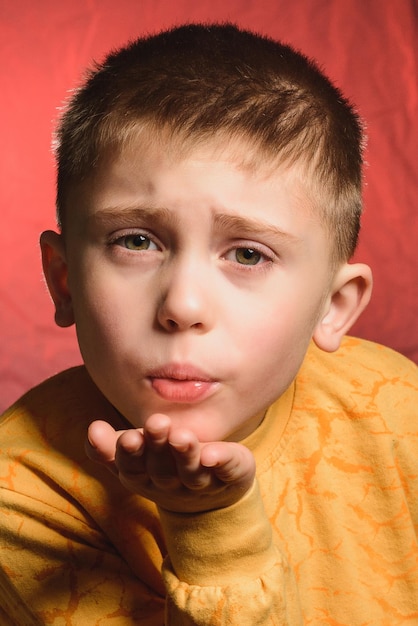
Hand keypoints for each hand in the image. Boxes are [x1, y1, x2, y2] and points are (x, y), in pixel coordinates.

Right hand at [86, 414, 255, 512]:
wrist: (212, 495)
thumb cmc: (164, 465)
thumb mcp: (135, 456)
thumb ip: (111, 446)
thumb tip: (92, 430)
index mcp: (145, 478)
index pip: (132, 469)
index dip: (128, 455)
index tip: (128, 437)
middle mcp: (172, 484)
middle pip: (162, 469)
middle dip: (158, 447)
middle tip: (157, 423)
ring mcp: (203, 483)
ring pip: (193, 472)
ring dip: (187, 454)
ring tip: (182, 435)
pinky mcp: (232, 476)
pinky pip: (228, 470)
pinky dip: (222, 461)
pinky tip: (214, 454)